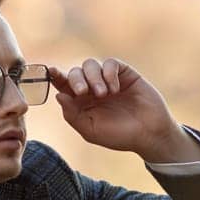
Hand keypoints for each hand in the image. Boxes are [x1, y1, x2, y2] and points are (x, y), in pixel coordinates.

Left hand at [47, 57, 184, 160]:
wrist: (148, 134)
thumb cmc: (119, 135)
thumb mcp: (91, 130)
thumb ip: (72, 115)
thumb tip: (59, 95)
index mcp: (81, 102)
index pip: (64, 85)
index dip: (56, 76)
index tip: (51, 71)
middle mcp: (92, 88)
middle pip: (76, 72)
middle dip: (76, 79)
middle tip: (83, 92)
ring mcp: (108, 80)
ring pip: (91, 65)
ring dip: (93, 77)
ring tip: (104, 94)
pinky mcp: (124, 73)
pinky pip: (110, 63)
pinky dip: (109, 73)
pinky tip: (115, 89)